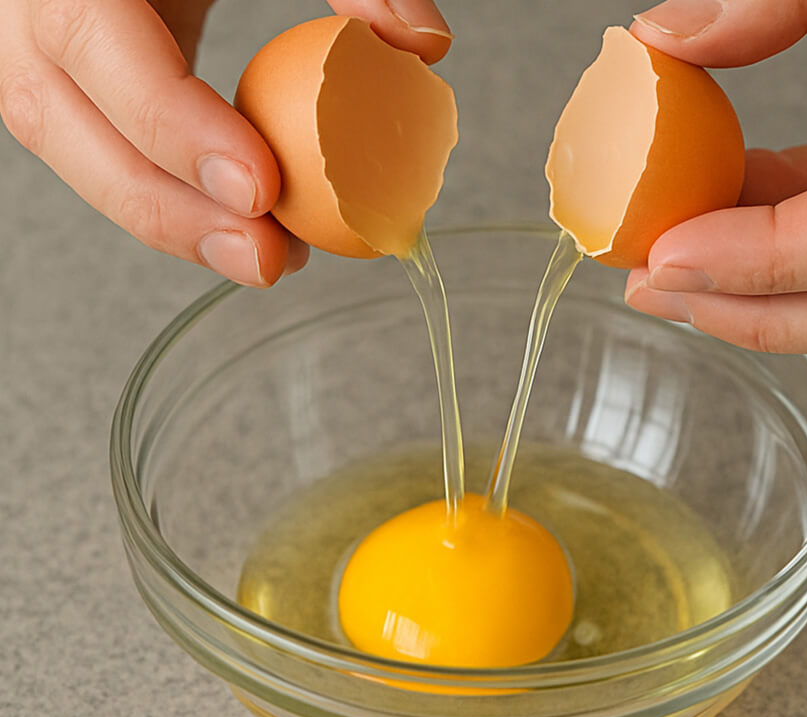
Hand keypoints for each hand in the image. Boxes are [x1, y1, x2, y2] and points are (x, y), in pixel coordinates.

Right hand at [0, 0, 449, 286]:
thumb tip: (425, 46)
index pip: (94, 40)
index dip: (171, 125)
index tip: (261, 187)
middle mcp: (35, 0)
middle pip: (59, 119)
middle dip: (168, 209)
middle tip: (267, 258)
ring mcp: (39, 40)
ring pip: (75, 150)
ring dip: (174, 221)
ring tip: (270, 257)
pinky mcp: (73, 75)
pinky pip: (102, 148)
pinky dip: (173, 198)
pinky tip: (242, 226)